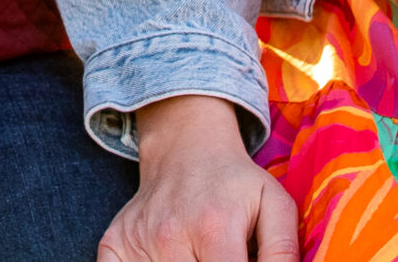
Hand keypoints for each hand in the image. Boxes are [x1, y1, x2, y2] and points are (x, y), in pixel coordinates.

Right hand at [98, 96, 298, 261]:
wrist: (184, 146)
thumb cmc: (234, 182)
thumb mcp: (274, 204)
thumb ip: (283, 251)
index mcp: (213, 227)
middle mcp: (170, 236)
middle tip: (218, 256)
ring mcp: (138, 241)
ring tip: (199, 254)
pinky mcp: (114, 244)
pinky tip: (168, 258)